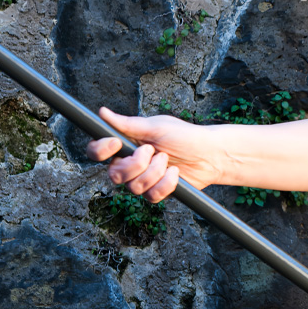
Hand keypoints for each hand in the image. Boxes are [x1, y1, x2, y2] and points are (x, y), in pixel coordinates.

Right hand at [85, 108, 223, 202]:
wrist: (210, 154)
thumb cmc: (184, 136)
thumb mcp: (156, 126)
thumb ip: (128, 124)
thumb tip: (102, 113)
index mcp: (126, 145)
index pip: (97, 152)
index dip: (100, 150)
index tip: (116, 143)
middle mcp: (130, 164)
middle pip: (114, 174)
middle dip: (135, 164)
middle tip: (153, 151)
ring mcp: (143, 179)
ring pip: (133, 187)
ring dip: (155, 172)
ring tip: (168, 160)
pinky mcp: (156, 192)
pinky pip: (151, 196)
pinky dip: (166, 183)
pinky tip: (175, 173)